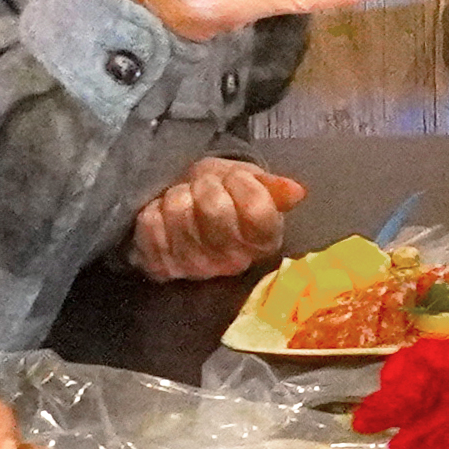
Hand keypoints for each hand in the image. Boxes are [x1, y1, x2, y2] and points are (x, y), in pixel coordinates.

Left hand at [129, 156, 304, 278]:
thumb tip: (297, 192)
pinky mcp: (162, 268)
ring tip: (184, 200)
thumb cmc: (223, 193)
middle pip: (215, 209)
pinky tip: (163, 216)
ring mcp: (196, 269)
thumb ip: (272, 186)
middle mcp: (234, 262)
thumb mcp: (250, 181)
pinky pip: (151, 227)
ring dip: (177, 196)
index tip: (235, 179)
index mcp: (264, 241)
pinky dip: (153, 212)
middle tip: (204, 187)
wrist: (187, 212)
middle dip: (205, 186)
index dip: (242, 184)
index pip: (258, 210)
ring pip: (179, 213)